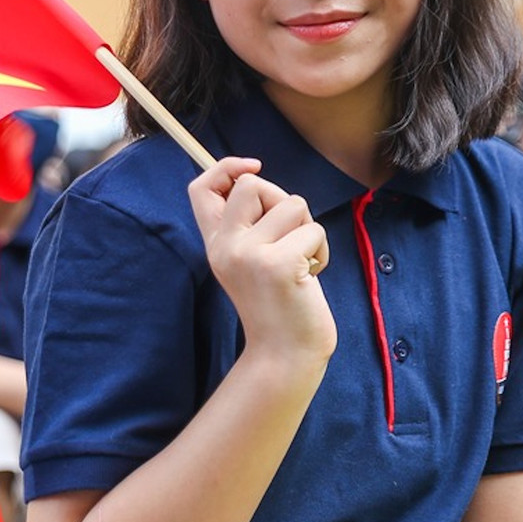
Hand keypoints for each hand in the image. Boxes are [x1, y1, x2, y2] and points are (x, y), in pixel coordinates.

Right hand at [189, 157, 334, 362]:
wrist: (284, 355)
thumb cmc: (278, 304)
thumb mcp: (250, 262)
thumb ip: (249, 226)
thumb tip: (255, 176)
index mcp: (215, 244)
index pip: (201, 189)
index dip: (225, 167)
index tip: (252, 166)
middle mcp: (225, 247)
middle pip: (251, 184)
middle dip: (281, 200)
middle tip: (290, 237)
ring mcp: (250, 255)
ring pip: (292, 203)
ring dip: (307, 229)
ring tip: (302, 261)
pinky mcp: (279, 265)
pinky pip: (313, 230)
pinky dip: (321, 251)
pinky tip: (311, 276)